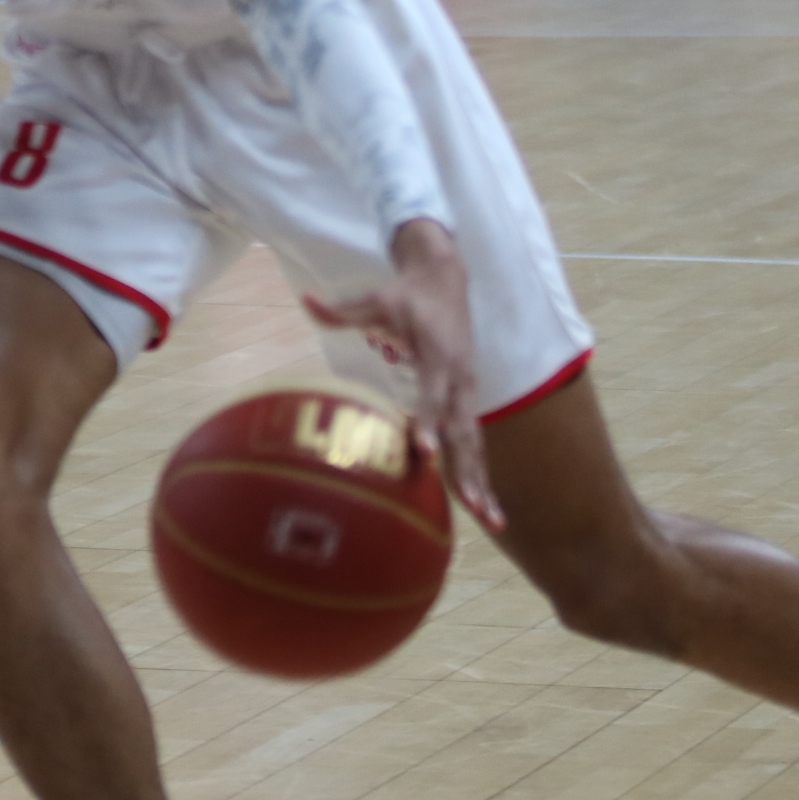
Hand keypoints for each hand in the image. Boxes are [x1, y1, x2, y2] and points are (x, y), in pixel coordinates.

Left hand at [303, 217, 505, 532]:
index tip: (423, 451)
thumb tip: (306, 301)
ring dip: (482, 481)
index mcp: (439, 355)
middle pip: (464, 430)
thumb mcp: (376, 297)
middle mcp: (460, 378)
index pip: (434, 393)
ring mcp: (468, 391)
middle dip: (469, 470)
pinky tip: (485, 508)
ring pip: (475, 443)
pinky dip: (480, 472)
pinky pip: (474, 441)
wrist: (446, 277)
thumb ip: (342, 308)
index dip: (429, 421)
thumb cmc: (407, 293)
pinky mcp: (467, 399)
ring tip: (492, 522)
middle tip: (474, 509)